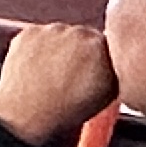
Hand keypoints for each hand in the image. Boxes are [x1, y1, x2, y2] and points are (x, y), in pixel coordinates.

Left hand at [0, 23, 120, 146]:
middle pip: (83, 35)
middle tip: (70, 72)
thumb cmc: (67, 110)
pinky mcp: (29, 32)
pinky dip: (37, 48)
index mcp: (102, 47)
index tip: (91, 69)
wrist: (25, 116)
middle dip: (78, 50)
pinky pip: (38, 36)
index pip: (106, 43)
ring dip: (58, 48)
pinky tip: (37, 68)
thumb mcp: (108, 94)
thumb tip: (120, 57)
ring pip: (60, 34)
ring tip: (51, 74)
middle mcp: (79, 33)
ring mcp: (52, 30)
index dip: (98, 58)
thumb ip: (117, 69)